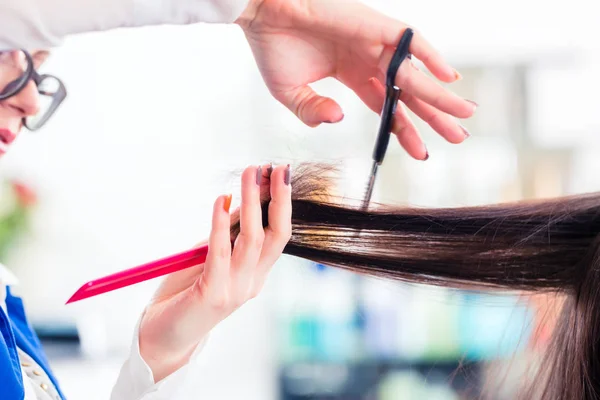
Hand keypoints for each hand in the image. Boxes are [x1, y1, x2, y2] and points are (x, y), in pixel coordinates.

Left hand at [138, 164, 291, 381]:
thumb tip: (239, 199)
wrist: (163, 339)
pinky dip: (220, 224)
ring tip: (250, 173)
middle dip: (279, 198)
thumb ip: (227, 234)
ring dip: (251, 202)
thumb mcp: (211, 258)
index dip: (282, 203)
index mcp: (256, 274)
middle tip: (278, 166)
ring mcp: (236, 290)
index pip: (278, 233)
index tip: (279, 172)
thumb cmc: (184, 294)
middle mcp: (252, 282)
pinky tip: (220, 200)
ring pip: (252, 239)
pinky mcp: (213, 294)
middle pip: (276, 234)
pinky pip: (219, 253)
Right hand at [236, 0, 475, 159]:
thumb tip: (337, 119)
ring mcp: (372, 43)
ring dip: (439, 94)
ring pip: (413, 74)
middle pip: (408, 93)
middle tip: (458, 137)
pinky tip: (448, 77)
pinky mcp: (373, 26)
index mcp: (351, 75)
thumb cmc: (272, 46)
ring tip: (463, 116)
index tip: (421, 152)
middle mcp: (368, 59)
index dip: (404, 129)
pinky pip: (409, 41)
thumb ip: (312, 112)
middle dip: (433, 115)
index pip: (386, 106)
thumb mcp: (290, 93)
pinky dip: (429, 56)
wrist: (260, 13)